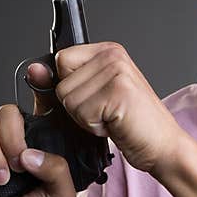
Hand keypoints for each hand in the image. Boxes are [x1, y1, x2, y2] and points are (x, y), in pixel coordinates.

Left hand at [53, 42, 182, 172]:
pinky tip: (115, 125)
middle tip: (107, 112)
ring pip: (68, 99)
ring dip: (86, 119)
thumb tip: (33, 70)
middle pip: (62, 83)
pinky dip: (95, 127)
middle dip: (78, 107)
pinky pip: (81, 112)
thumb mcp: (92, 99)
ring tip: (112, 118)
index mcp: (108, 50)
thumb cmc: (131, 124)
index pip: (61, 60)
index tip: (96, 99)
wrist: (163, 146)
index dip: (71, 88)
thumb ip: (62, 83)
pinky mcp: (118, 91)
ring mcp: (116, 71)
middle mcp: (112, 54)